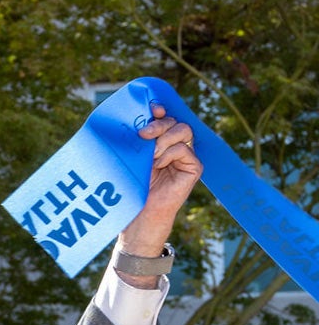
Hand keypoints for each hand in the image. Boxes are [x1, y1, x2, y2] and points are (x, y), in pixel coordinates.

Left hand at [117, 103, 201, 262]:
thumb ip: (137, 139)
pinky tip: (158, 165)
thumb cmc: (130, 188)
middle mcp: (173, 147)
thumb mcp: (131, 158)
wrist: (138, 215)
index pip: (164, 118)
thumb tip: (140, 117)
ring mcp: (185, 156)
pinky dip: (170, 154)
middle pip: (174, 121)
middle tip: (143, 135)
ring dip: (163, 139)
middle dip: (159, 124)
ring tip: (150, 156)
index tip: (150, 109)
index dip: (160, 111)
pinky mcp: (193, 167)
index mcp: (158, 142)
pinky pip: (184, 150)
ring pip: (182, 131)